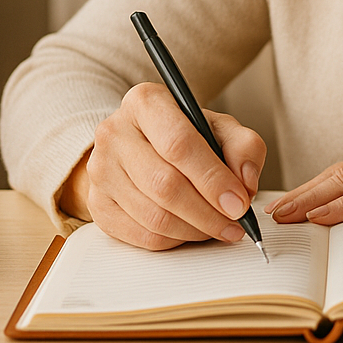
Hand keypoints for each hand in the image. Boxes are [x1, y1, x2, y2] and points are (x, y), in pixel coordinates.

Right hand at [68, 82, 266, 249]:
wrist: (139, 144)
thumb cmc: (182, 135)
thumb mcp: (218, 128)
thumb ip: (243, 146)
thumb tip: (245, 182)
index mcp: (145, 102)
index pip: (179, 144)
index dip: (213, 178)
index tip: (239, 201)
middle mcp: (114, 133)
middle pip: (165, 185)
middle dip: (208, 212)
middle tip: (235, 222)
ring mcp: (101, 171)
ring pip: (154, 216)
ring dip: (195, 230)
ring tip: (219, 227)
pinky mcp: (97, 205)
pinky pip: (143, 235)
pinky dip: (176, 240)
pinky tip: (192, 230)